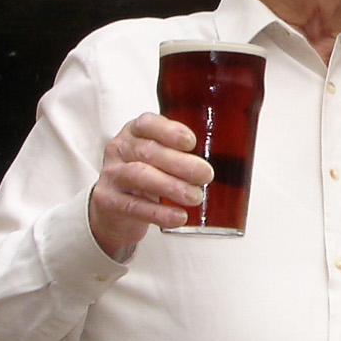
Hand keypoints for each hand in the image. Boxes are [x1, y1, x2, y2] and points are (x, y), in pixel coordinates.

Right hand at [86, 112, 214, 257]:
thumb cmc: (147, 175)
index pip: (148, 123)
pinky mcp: (107, 200)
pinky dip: (158, 213)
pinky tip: (178, 217)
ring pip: (140, 176)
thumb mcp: (159, 156)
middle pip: (148, 151)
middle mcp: (120, 148)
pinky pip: (133, 206)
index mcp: (135, 131)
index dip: (169, 131)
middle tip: (206, 175)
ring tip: (196, 197)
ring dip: (171, 186)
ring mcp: (111, 174)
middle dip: (180, 163)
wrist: (113, 209)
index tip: (192, 141)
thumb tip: (232, 156)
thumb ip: (183, 152)